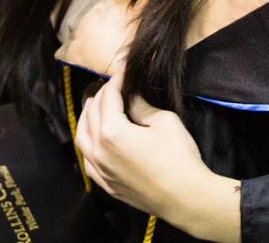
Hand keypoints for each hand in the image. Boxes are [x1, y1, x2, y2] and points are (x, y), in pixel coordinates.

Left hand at [76, 72, 240, 240]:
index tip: (123, 70)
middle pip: (92, 113)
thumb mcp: (164, 121)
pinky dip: (87, 143)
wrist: (187, 199)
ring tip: (95, 106)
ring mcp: (100, 170)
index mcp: (112, 131)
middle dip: (102, 95)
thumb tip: (131, 96)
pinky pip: (87, 159)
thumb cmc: (179, 158)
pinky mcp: (106, 184)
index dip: (116, 80)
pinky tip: (93, 139)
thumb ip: (141, 106)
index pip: (108, 97)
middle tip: (114, 86)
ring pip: (82, 136)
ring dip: (88, 117)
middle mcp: (99, 150)